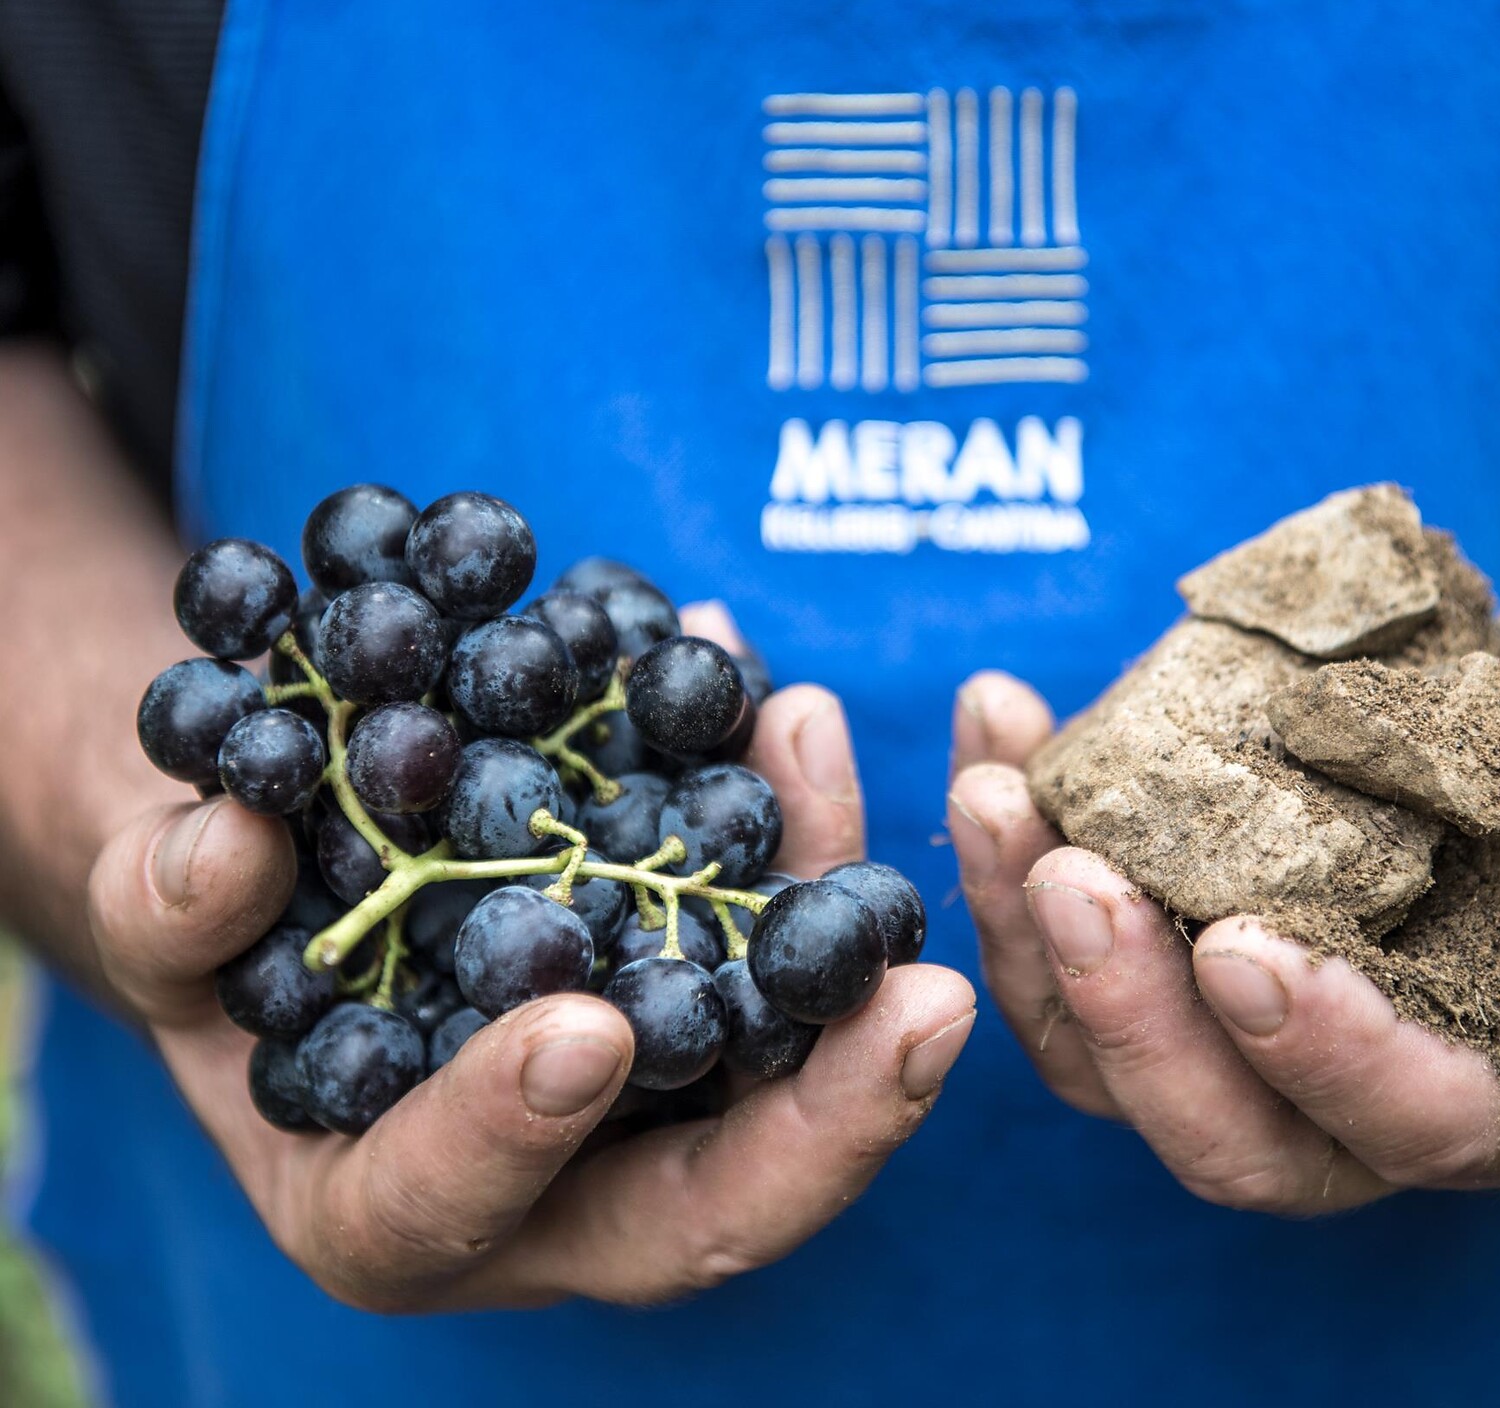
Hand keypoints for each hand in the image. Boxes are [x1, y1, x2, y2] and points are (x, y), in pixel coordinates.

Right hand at [84, 603, 974, 1311]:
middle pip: (718, 1193)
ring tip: (822, 748)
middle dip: (832, 1111)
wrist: (306, 882)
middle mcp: (564, 1178)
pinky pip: (777, 928)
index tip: (579, 1034)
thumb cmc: (219, 939)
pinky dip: (786, 819)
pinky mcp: (704, 979)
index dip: (513, 1136)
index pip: (465, 1210)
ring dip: (834, 917)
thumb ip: (172, 912)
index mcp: (403, 1208)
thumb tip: (225, 849)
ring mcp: (658, 1087)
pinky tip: (782, 703)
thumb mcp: (163, 928)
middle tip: (923, 1005)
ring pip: (787, 1048)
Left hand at [947, 668, 1499, 1211]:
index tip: (1244, 950)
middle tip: (1067, 873)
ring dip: (1030, 929)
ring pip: (1115, 1048)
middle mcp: (1375, 1087)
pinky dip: (1025, 833)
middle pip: (1228, 1127)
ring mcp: (1264, 1022)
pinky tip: (1002, 719)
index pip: (1423, 1125)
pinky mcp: (1187, 932)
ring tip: (995, 787)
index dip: (1333, 1058)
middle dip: (1132, 1017)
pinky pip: (1084, 926)